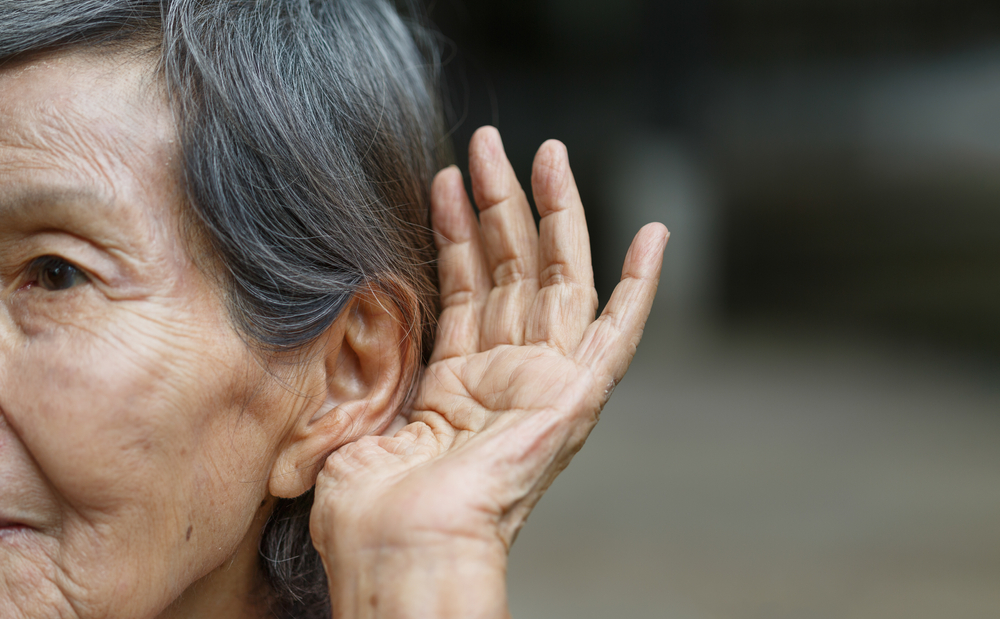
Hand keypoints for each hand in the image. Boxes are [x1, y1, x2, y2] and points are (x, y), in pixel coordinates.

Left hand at [310, 127, 667, 617]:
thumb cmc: (368, 510)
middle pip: (511, 272)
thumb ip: (361, 364)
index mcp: (454, 389)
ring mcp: (542, 387)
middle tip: (489, 143)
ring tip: (536, 151)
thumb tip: (339, 319)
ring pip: (554, 281)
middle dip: (499, 204)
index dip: (456, 233)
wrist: (402, 551)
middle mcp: (503, 381)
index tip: (446, 180)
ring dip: (548, 215)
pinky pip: (618, 335)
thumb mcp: (349, 418)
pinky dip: (640, 287)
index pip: (465, 292)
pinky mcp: (576, 399)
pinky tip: (653, 236)